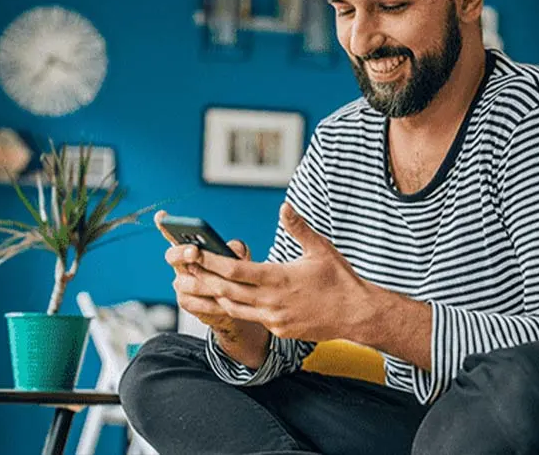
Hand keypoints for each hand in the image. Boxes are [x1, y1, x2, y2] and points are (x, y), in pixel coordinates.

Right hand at [155, 211, 261, 344]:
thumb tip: (234, 249)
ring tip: (223, 283)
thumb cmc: (235, 275)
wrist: (237, 303)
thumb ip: (237, 250)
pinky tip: (224, 301)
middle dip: (182, 253)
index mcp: (191, 249)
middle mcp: (181, 265)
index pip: (174, 235)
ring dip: (206, 282)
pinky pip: (195, 301)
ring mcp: (181, 284)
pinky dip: (212, 301)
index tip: (161, 216)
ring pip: (187, 282)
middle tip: (194, 251)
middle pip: (172, 256)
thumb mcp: (239, 259)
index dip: (165, 225)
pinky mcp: (186, 302)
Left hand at [184, 203, 377, 342]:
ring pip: (233, 307)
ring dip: (212, 295)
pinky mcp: (279, 330)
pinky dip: (234, 307)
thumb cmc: (340, 279)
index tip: (193, 252)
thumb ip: (299, 228)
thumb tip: (284, 207)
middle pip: (225, 290)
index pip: (235, 270)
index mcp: (279, 278)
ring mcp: (274, 318)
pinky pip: (250, 318)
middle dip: (202, 278)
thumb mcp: (321, 249)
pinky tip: (225, 298)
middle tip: (182, 268)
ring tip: (195, 283)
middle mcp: (272, 301)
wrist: (357, 315)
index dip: (211, 261)